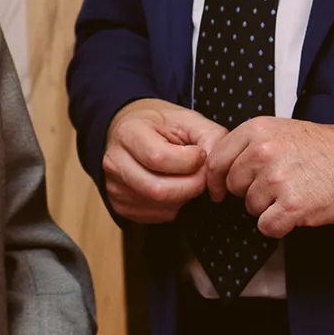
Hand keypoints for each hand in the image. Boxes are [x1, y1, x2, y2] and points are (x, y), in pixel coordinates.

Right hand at [102, 98, 226, 223]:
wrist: (128, 131)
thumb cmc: (158, 124)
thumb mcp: (186, 118)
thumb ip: (211, 136)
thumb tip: (218, 169)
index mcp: (128, 133)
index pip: (160, 158)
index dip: (190, 161)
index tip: (199, 154)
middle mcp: (115, 163)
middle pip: (159, 190)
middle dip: (192, 185)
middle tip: (201, 174)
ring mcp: (114, 188)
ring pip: (161, 207)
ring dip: (184, 197)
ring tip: (186, 177)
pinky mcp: (120, 206)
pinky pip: (157, 216)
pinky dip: (174, 206)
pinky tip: (173, 187)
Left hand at [205, 119, 333, 238]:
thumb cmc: (327, 148)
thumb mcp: (282, 130)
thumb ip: (251, 145)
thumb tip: (221, 168)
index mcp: (257, 130)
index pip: (216, 161)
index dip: (216, 180)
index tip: (219, 190)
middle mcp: (263, 151)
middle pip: (233, 187)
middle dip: (250, 192)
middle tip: (279, 186)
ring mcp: (277, 179)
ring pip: (250, 208)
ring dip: (269, 208)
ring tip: (295, 193)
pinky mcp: (292, 205)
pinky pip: (267, 227)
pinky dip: (280, 226)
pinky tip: (298, 211)